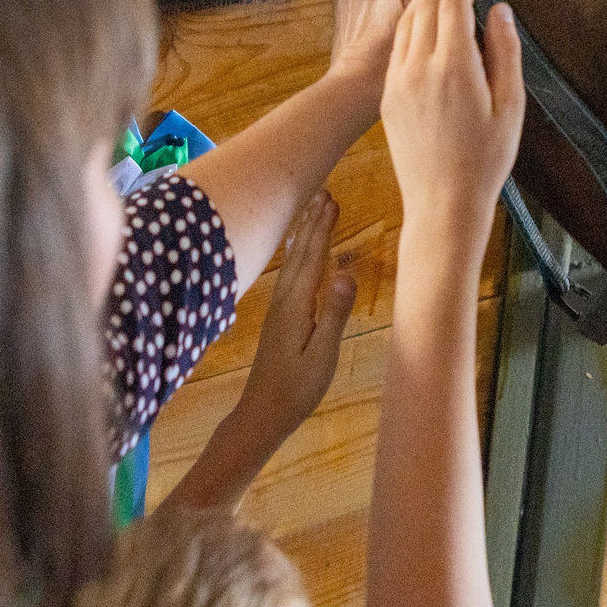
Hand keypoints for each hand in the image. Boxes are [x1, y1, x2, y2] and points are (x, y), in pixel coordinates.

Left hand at [230, 191, 357, 445]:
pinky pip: (290, 275)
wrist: (261, 413)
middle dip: (312, 222)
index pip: (313, 257)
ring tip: (313, 212)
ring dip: (304, 235)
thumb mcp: (322, 354)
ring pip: (292, 262)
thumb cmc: (296, 389)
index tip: (332, 199)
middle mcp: (283, 300)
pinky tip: (300, 256)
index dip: (323, 228)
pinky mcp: (278, 319)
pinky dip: (297, 256)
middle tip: (324, 193)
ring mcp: (278, 309)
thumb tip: (345, 271)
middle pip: (300, 252)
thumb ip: (334, 313)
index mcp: (296, 305)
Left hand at [381, 0, 523, 251]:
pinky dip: (413, 21)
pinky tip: (428, 20)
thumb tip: (499, 10)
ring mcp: (398, 80)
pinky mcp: (389, 95)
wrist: (443, 203)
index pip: (455, 2)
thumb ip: (505, 53)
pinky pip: (398, 44)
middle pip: (427, 3)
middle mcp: (419, 67)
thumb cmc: (486, 161)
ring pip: (407, 20)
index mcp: (454, 67)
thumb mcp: (510, 107)